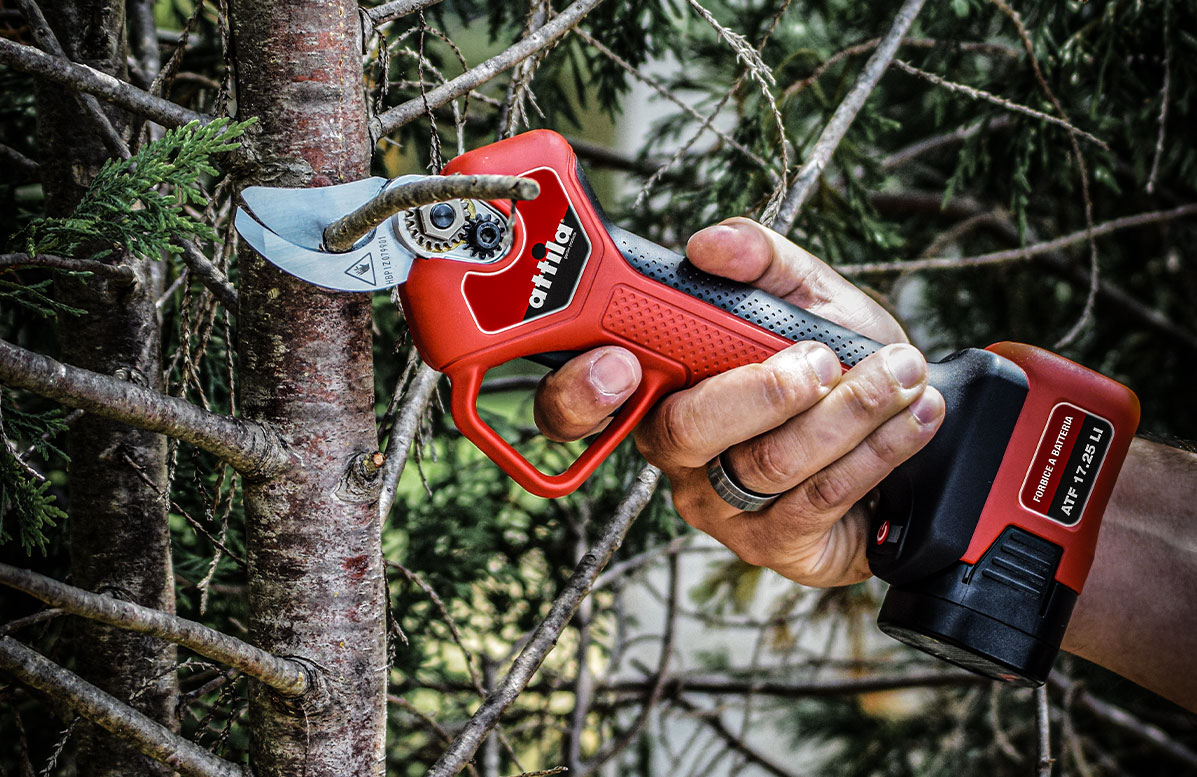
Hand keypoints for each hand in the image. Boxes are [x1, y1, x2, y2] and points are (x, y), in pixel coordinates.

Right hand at [533, 218, 944, 586]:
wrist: (905, 433)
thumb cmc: (837, 364)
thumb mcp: (807, 298)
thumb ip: (763, 262)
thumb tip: (710, 246)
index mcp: (658, 390)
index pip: (577, 404)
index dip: (581, 391)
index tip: (619, 362)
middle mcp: (676, 456)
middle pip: (681, 434)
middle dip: (758, 392)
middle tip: (821, 361)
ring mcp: (722, 510)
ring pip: (767, 465)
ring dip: (848, 412)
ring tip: (900, 373)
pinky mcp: (776, 547)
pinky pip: (818, 500)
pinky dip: (876, 450)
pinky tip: (913, 417)